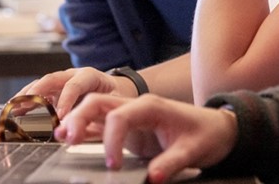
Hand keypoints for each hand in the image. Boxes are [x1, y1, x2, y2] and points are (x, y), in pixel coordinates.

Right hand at [14, 68, 136, 118]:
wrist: (116, 89)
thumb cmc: (116, 97)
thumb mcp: (114, 104)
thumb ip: (98, 113)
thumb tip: (81, 127)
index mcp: (89, 76)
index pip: (74, 85)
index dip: (65, 100)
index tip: (59, 117)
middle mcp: (72, 74)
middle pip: (51, 79)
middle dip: (36, 92)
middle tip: (24, 105)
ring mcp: (62, 80)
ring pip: (41, 84)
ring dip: (26, 95)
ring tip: (13, 106)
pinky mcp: (55, 89)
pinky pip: (39, 91)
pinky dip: (26, 99)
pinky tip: (15, 108)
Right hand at [57, 94, 237, 182]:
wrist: (217, 128)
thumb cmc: (206, 134)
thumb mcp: (193, 151)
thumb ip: (171, 163)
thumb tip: (152, 178)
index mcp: (151, 107)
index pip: (120, 116)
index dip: (111, 140)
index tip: (112, 165)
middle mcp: (136, 106)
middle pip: (99, 103)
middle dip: (79, 117)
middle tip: (66, 138)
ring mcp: (130, 114)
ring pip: (95, 109)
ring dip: (77, 120)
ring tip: (61, 136)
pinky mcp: (128, 126)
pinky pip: (101, 123)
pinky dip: (84, 128)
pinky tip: (70, 138)